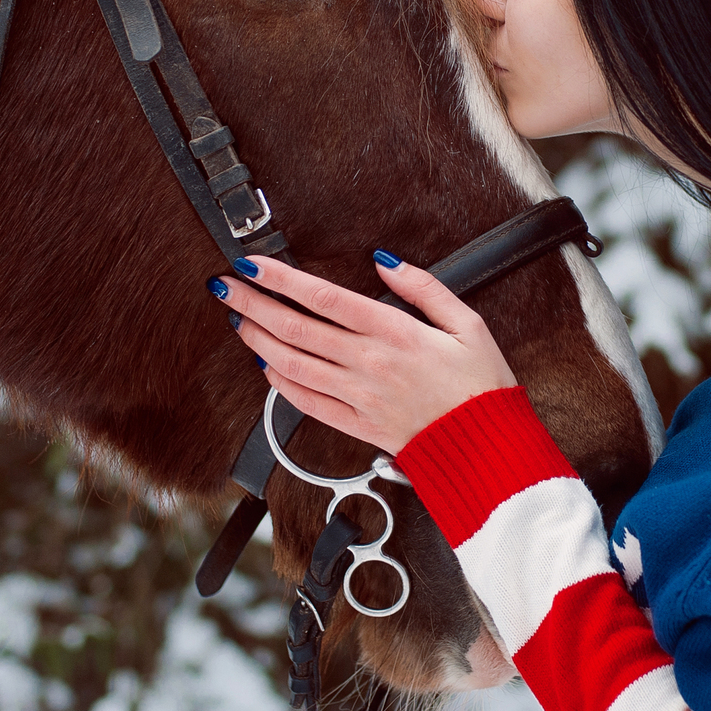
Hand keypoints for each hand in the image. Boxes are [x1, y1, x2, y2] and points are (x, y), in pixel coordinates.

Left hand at [212, 253, 516, 454]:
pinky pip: (306, 403)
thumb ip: (424, 288)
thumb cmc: (481, 385)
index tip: (254, 264)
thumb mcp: (468, 324)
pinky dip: (280, 384)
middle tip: (225, 286)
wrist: (485, 448)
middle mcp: (368, 364)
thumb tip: (384, 262)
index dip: (282, 279)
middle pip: (296, 328)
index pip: (323, 297)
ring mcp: (358, 397)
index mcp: (395, 333)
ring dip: (258, 340)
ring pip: (292, 364)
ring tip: (237, 320)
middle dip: (254, 304)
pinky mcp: (356, 424)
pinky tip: (266, 366)